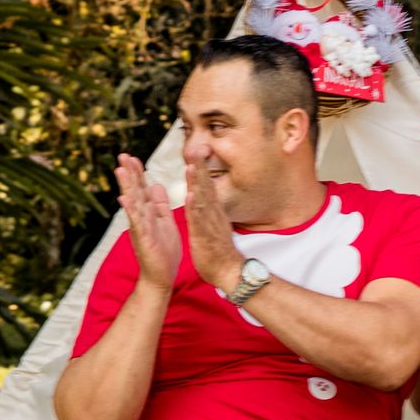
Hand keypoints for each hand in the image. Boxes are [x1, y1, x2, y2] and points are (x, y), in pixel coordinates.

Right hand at [115, 154, 179, 289]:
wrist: (161, 276)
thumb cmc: (163, 251)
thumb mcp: (164, 222)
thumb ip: (159, 204)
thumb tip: (155, 184)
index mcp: (148, 213)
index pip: (141, 188)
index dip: (137, 173)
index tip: (132, 156)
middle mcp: (140, 218)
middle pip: (134, 191)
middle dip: (129, 173)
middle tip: (122, 155)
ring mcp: (140, 228)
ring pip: (133, 203)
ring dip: (126, 187)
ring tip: (120, 170)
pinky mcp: (143, 239)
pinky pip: (137, 222)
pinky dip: (131, 210)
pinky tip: (125, 199)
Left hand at [181, 148, 241, 291]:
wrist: (228, 271)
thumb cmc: (218, 250)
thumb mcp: (213, 225)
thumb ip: (209, 211)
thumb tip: (205, 198)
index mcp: (212, 211)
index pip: (207, 186)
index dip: (201, 169)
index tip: (197, 151)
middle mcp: (213, 214)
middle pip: (207, 187)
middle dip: (201, 167)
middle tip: (197, 148)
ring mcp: (210, 224)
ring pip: (203, 200)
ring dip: (198, 183)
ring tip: (193, 166)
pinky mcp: (205, 236)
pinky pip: (199, 221)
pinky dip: (195, 207)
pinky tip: (191, 196)